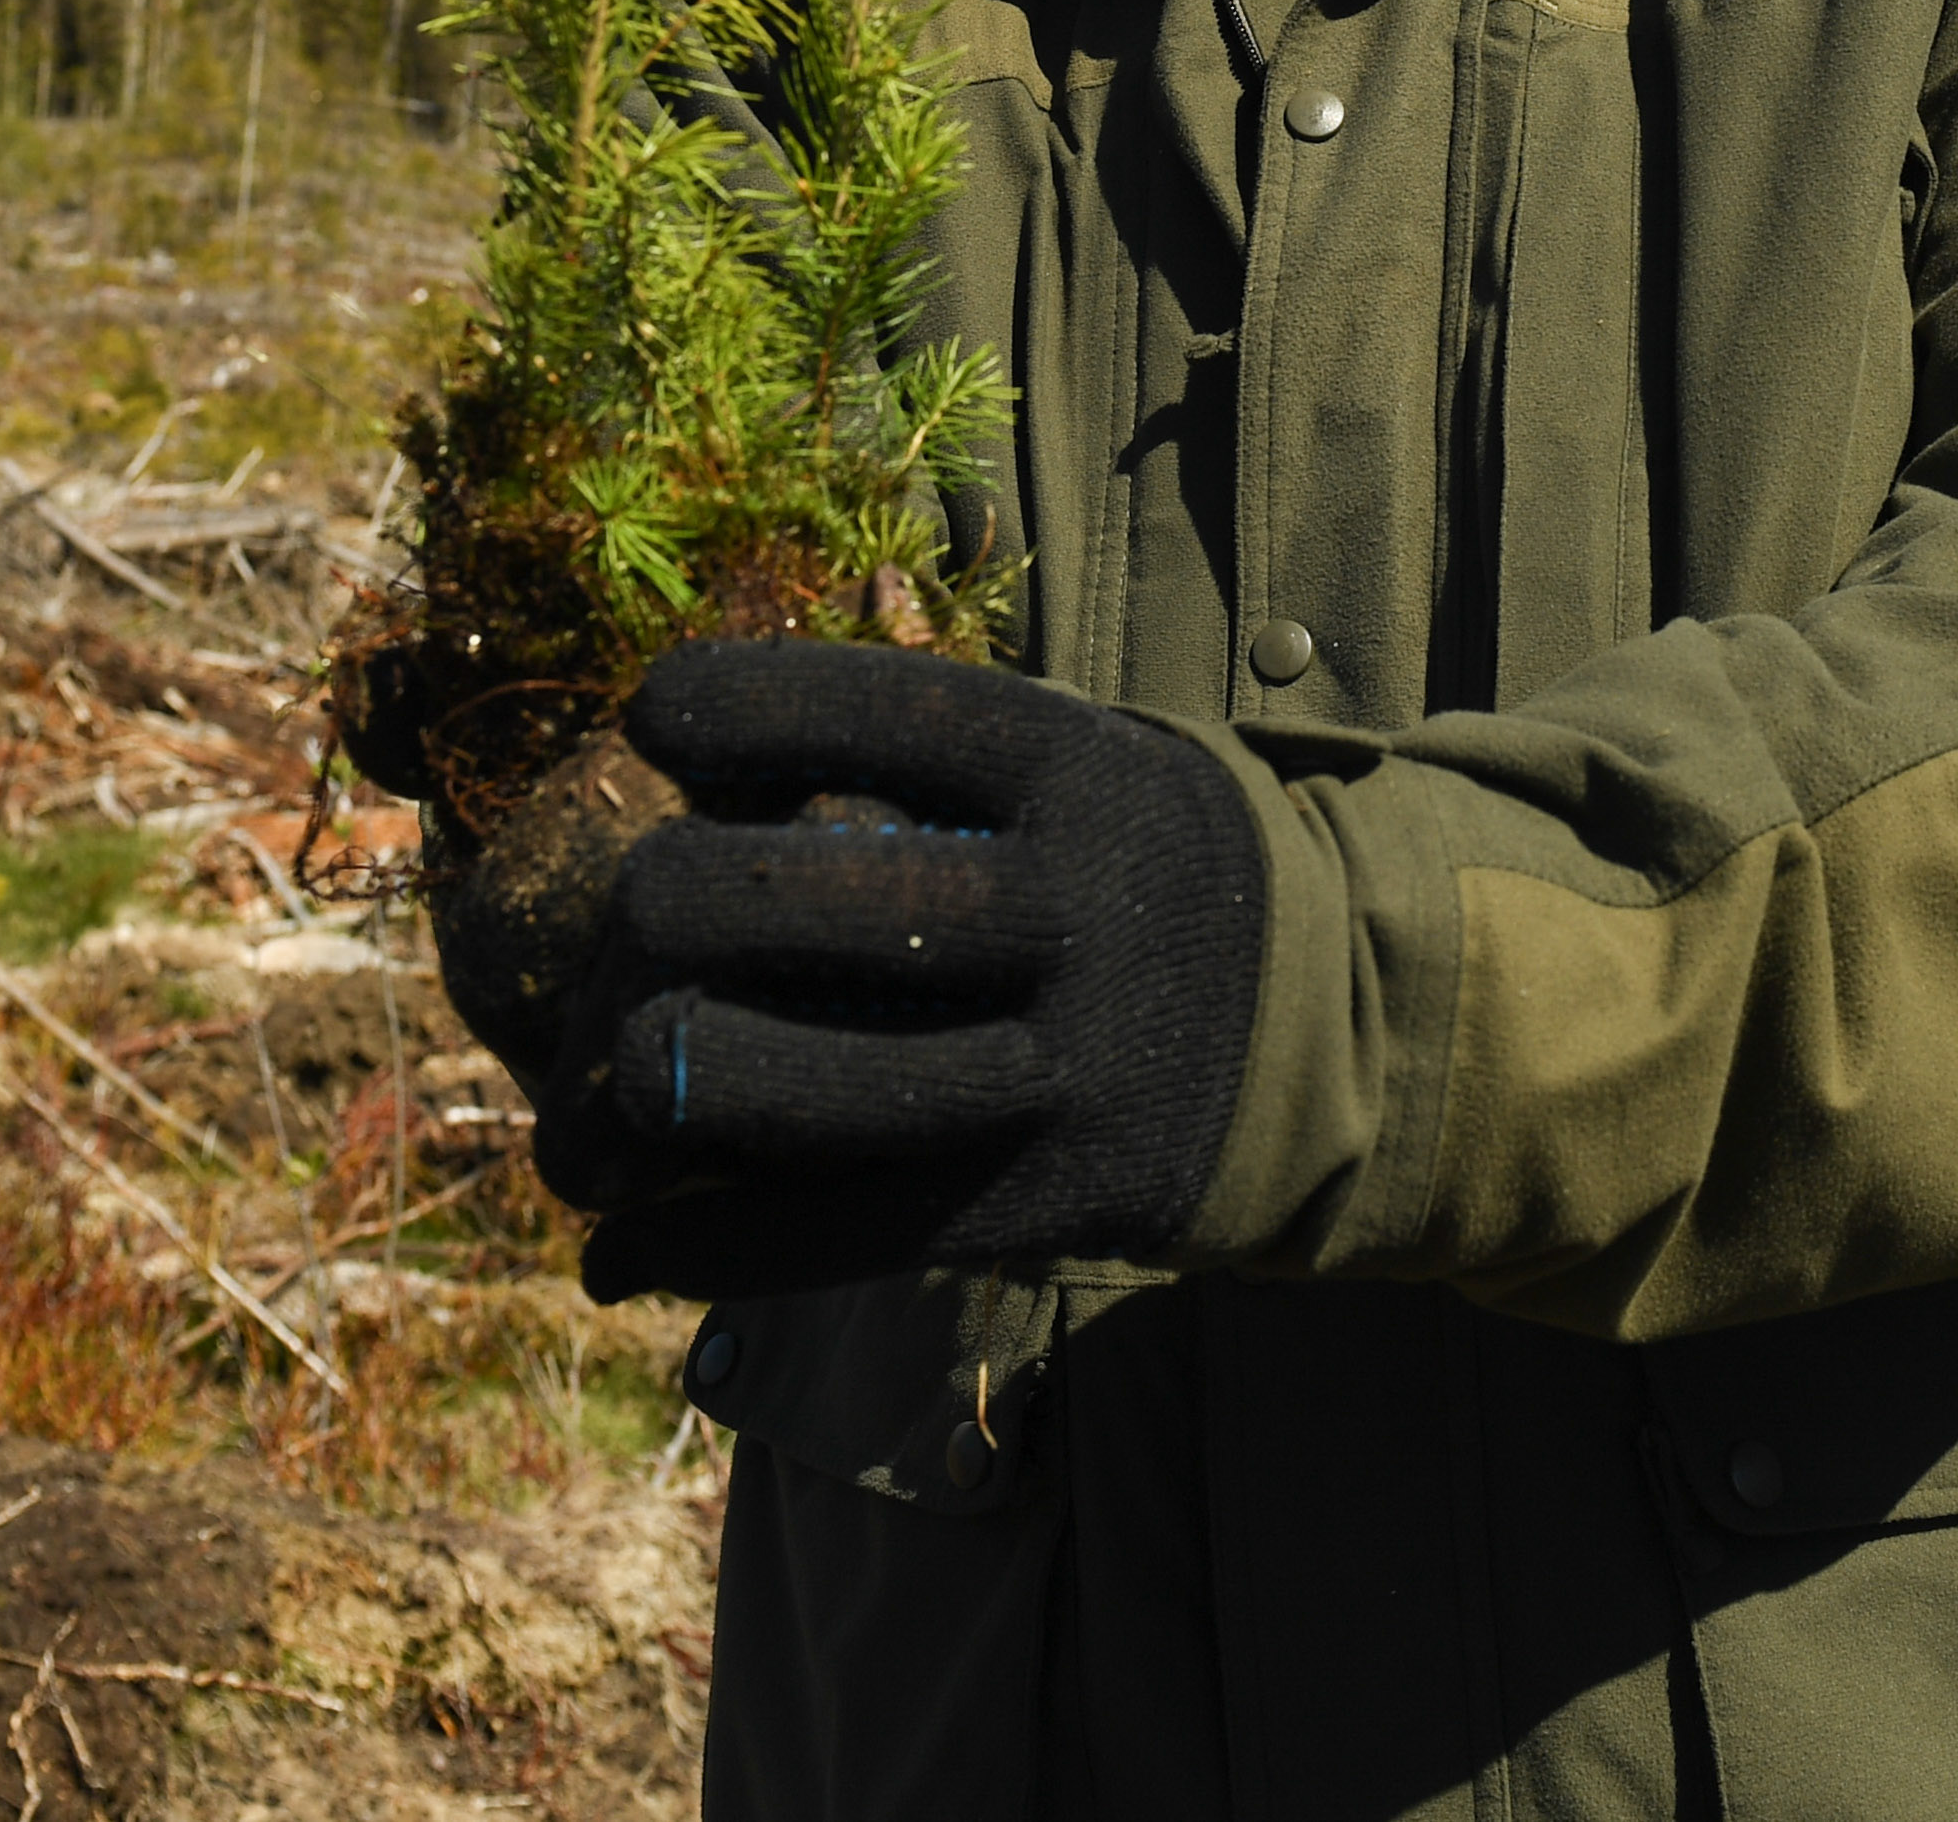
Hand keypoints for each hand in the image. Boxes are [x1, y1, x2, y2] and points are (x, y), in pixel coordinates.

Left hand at [547, 641, 1266, 1306]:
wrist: (1351, 1027)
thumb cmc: (1146, 866)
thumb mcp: (1096, 758)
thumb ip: (936, 755)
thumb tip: (698, 741)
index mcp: (1082, 773)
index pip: (886, 713)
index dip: (744, 707)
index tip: (652, 719)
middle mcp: (1078, 913)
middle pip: (820, 902)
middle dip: (678, 905)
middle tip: (633, 907)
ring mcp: (1071, 1068)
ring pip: (820, 1090)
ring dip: (671, 1089)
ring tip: (605, 1084)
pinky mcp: (1055, 1200)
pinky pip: (850, 1235)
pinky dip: (712, 1250)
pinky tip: (624, 1248)